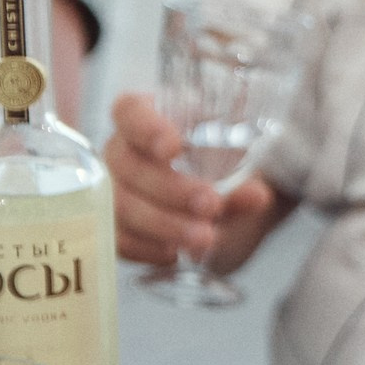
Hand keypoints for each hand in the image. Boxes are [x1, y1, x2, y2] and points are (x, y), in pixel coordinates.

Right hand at [106, 92, 280, 272]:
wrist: (214, 192)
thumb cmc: (217, 157)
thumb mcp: (234, 160)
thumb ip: (243, 176)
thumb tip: (256, 195)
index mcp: (144, 115)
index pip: (130, 111)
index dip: (145, 128)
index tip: (172, 147)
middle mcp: (118, 150)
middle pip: (127, 166)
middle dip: (170, 189)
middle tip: (211, 204)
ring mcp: (108, 189)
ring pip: (120, 207)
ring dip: (163, 224)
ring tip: (204, 237)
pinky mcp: (111, 226)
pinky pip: (117, 240)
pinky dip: (148, 248)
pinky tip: (175, 253)